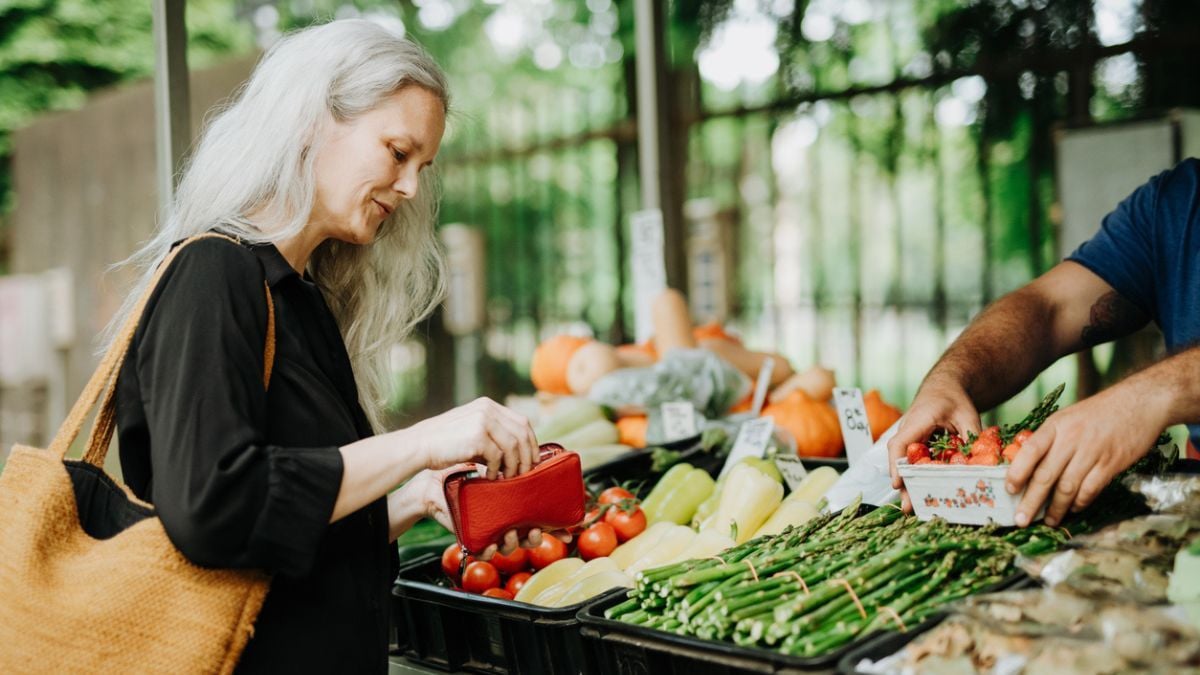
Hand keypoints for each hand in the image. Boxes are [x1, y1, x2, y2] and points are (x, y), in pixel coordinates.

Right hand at [404, 397, 538, 479]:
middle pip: (522, 433)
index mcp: (488, 405)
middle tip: (525, 473)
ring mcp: (482, 421)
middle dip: (527, 456)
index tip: (533, 459)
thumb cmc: (445, 443)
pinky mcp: (477, 437)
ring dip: (513, 465)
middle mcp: (487, 409)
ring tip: (507, 477)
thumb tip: (518, 453)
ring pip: (513, 446)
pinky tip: (489, 476)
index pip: (522, 422)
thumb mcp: (471, 429)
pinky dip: (497, 470)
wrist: (419, 445)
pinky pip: (497, 456)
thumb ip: (492, 434)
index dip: (531, 442)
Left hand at [406, 465, 571, 560]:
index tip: (566, 529)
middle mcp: (505, 522)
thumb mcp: (492, 468)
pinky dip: (489, 551)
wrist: (435, 482)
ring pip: (510, 547)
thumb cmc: (464, 474)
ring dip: (514, 543)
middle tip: (534, 530)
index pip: (539, 521)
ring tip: (510, 532)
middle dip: (534, 538)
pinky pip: (485, 551)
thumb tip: (536, 453)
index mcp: (514, 508)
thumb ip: (512, 463)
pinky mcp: (473, 538)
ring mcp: (490, 531)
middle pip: (528, 538)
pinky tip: (491, 544)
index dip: (556, 529)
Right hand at [887, 379, 980, 511]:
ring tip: (915, 508)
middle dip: (903, 483)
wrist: (944, 388)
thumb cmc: (953, 398)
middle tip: (908, 507)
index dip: (897, 464)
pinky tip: (926, 495)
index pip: (900, 444)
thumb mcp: (967, 414)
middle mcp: (908, 432)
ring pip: (905, 464)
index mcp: (917, 421)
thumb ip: (972, 436)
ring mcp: (911, 440)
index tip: (898, 483)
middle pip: (900, 460)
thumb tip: (982, 463)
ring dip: (910, 484)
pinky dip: (918, 478)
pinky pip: (915, 464)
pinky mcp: (917, 447)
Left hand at [1006, 384, 1163, 526]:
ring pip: (1067, 487)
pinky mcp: (1112, 463)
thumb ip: (1050, 439)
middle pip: (1045, 475)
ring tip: (1049, 521)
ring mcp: (1092, 452)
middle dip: (1031, 501)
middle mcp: (1071, 439)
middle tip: (1021, 519)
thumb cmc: (1099, 412)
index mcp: (1056, 425)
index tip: (1009, 490)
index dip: (1017, 472)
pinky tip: (1074, 509)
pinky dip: (1080, 502)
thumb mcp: (1067, 417)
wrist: (1139, 402)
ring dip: (1056, 508)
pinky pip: (1091, 489)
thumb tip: (1027, 465)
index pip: (1030, 451)